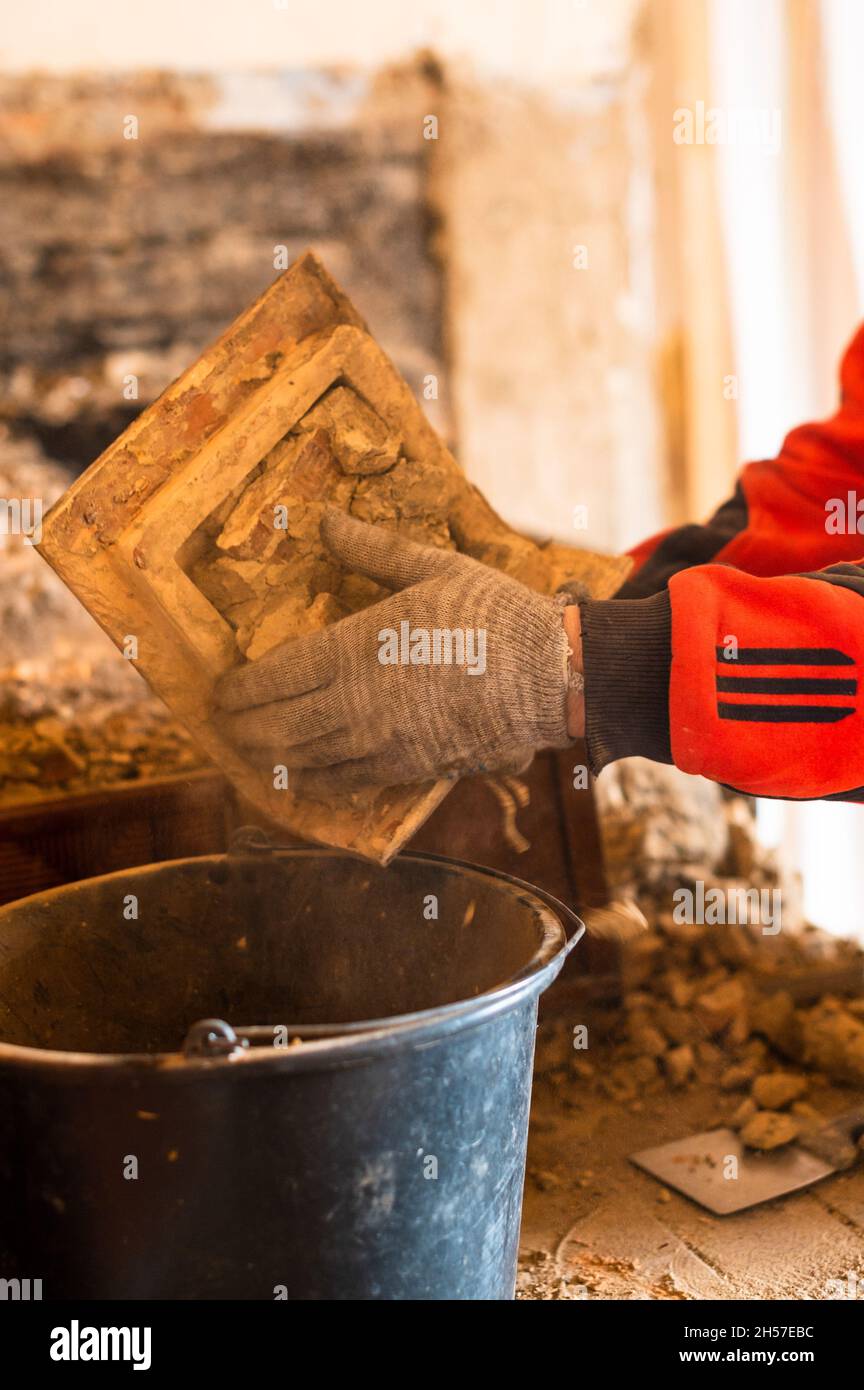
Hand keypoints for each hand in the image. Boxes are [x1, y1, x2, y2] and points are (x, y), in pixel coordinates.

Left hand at [215, 509, 574, 796]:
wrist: (546, 675)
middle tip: (223, 726)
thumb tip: (325, 518)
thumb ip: (371, 550)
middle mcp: (355, 703)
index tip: (220, 691)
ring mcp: (379, 741)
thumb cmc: (491, 614)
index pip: (273, 677)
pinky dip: (313, 783)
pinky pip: (345, 782)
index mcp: (353, 648)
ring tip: (249, 753)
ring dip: (269, 758)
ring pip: (303, 760)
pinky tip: (301, 779)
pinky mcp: (407, 767)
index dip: (239, 690)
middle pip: (277, 726)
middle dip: (242, 729)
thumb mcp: (432, 568)